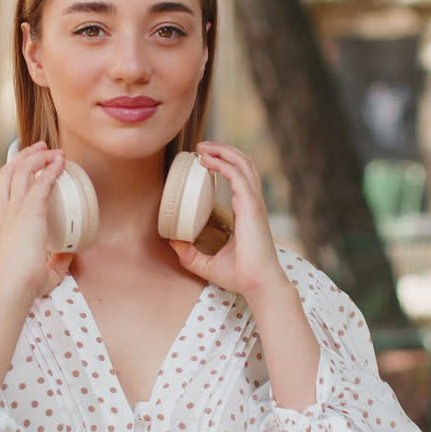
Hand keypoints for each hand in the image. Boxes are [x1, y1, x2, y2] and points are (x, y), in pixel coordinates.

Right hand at [0, 140, 75, 298]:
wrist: (15, 283)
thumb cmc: (23, 282)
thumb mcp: (39, 269)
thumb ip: (54, 261)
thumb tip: (69, 255)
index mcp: (0, 223)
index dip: (9, 173)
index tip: (23, 166)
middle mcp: (4, 211)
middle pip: (8, 172)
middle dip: (24, 156)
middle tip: (41, 149)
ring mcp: (15, 208)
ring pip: (22, 170)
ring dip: (37, 156)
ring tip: (51, 150)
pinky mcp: (30, 209)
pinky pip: (41, 180)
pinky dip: (51, 168)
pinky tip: (61, 162)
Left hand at [168, 141, 287, 300]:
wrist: (258, 284)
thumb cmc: (241, 275)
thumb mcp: (208, 264)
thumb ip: (190, 254)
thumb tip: (172, 243)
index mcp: (246, 211)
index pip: (240, 177)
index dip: (225, 163)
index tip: (204, 158)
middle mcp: (252, 203)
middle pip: (243, 164)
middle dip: (223, 150)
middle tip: (201, 146)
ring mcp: (253, 204)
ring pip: (243, 164)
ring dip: (223, 151)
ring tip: (203, 147)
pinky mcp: (251, 207)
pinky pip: (238, 177)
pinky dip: (223, 164)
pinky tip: (208, 161)